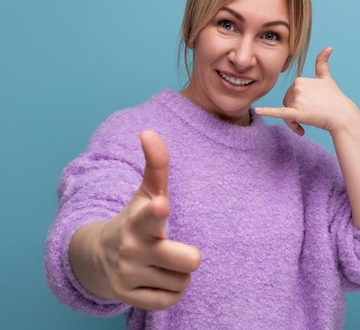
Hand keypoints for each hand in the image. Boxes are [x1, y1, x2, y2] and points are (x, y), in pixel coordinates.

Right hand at [97, 131, 200, 309]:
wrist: (99, 256)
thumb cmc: (136, 219)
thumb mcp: (146, 192)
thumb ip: (156, 164)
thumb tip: (149, 131)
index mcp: (139, 220)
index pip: (150, 216)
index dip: (156, 212)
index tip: (160, 205)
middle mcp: (132, 248)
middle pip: (188, 260)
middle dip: (189, 257)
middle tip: (178, 251)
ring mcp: (128, 275)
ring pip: (183, 281)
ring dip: (179, 273)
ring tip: (163, 263)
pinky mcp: (128, 298)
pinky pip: (171, 300)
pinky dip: (171, 291)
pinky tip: (158, 278)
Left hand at [255, 47, 358, 135]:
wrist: (343, 116)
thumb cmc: (334, 99)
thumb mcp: (326, 78)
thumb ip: (322, 63)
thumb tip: (329, 47)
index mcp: (300, 79)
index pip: (290, 95)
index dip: (298, 104)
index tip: (310, 109)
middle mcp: (297, 87)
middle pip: (287, 104)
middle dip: (295, 114)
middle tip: (309, 118)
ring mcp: (297, 99)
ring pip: (286, 114)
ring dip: (294, 122)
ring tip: (306, 124)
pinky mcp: (297, 113)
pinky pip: (279, 112)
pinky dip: (267, 112)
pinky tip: (257, 111)